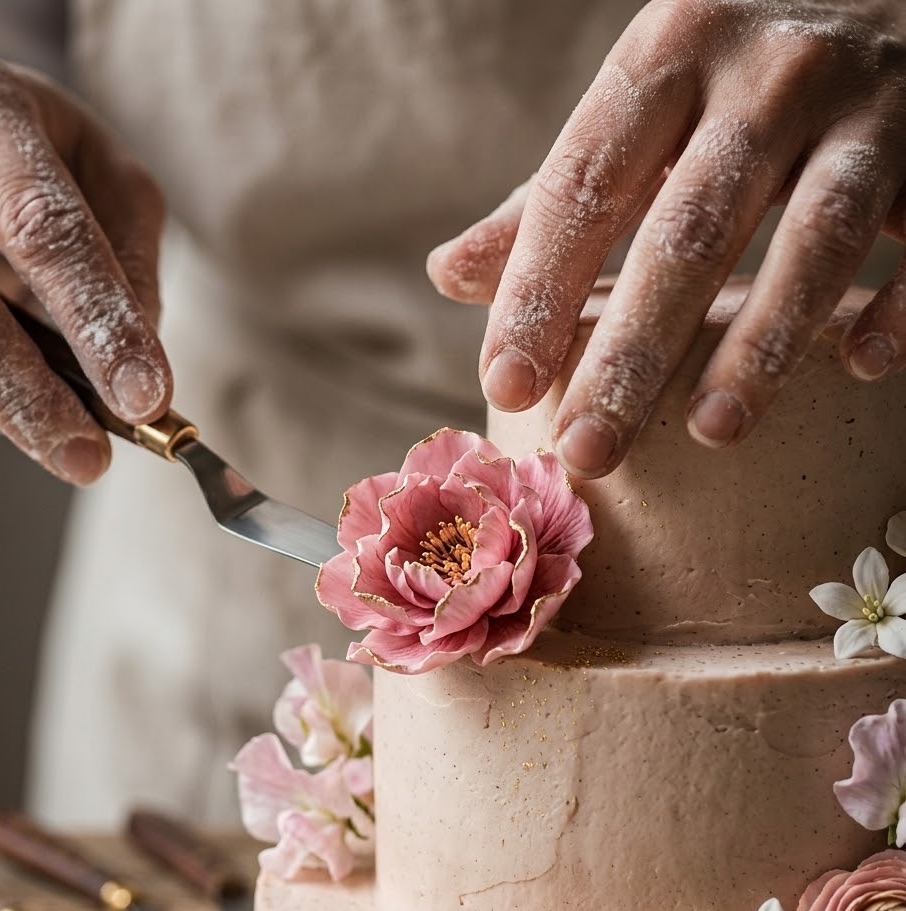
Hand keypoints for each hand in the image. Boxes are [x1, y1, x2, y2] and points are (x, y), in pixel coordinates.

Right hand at [0, 47, 169, 483]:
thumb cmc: (41, 156)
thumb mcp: (107, 179)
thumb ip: (130, 263)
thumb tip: (137, 369)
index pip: (42, 229)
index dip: (97, 322)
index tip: (144, 400)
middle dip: (30, 395)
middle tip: (88, 458)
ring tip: (57, 426)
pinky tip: (3, 389)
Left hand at [428, 0, 905, 477]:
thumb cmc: (730, 63)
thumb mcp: (636, 103)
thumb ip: (552, 196)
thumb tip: (451, 275)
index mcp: (666, 58)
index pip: (583, 187)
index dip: (539, 289)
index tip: (504, 386)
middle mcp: (764, 74)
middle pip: (687, 229)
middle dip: (633, 351)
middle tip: (588, 452)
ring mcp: (865, 105)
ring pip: (813, 233)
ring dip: (764, 340)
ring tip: (712, 433)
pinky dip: (899, 301)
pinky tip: (862, 368)